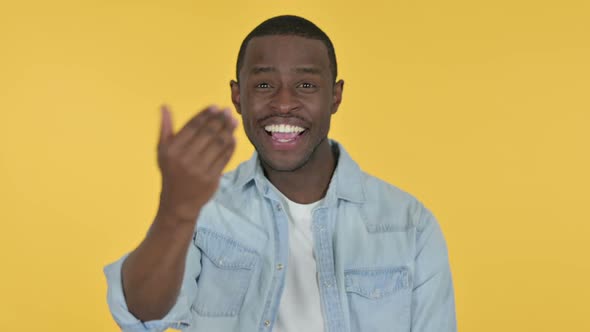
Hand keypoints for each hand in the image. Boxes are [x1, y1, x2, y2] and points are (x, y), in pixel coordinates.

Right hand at [156, 105, 237, 222]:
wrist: (178, 202)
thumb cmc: (171, 171)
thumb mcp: (163, 151)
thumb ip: (165, 128)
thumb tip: (165, 106)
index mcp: (172, 149)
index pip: (192, 126)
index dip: (205, 115)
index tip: (215, 107)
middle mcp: (185, 159)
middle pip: (207, 133)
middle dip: (219, 120)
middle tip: (227, 111)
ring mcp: (199, 169)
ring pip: (218, 144)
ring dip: (228, 130)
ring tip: (233, 121)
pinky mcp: (212, 178)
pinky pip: (225, 157)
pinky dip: (231, 146)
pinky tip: (233, 137)